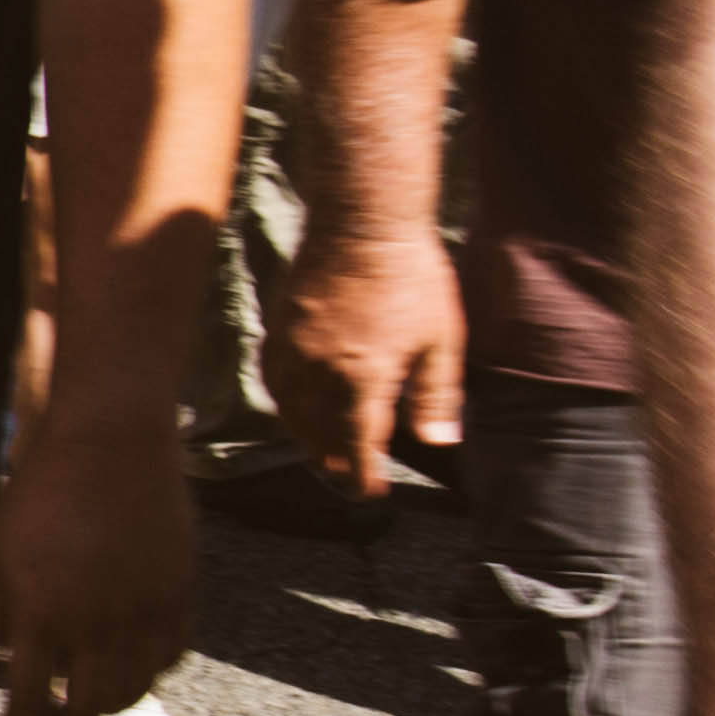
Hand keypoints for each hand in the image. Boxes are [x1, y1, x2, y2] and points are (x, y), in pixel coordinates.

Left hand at [0, 416, 192, 715]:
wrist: (109, 446)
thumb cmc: (38, 493)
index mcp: (40, 615)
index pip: (26, 693)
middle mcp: (93, 624)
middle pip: (84, 704)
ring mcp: (141, 612)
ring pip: (131, 688)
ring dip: (109, 704)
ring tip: (94, 702)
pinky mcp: (178, 594)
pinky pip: (170, 656)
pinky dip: (151, 672)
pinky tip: (134, 667)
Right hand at [267, 229, 465, 501]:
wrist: (363, 223)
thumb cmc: (411, 277)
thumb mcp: (441, 340)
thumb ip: (436, 396)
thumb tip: (439, 442)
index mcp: (362, 378)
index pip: (359, 442)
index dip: (365, 473)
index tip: (371, 492)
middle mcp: (319, 371)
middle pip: (320, 432)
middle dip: (334, 457)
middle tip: (346, 474)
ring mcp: (293, 350)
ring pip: (290, 410)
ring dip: (305, 435)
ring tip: (319, 448)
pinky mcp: (279, 328)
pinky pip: (273, 380)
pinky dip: (283, 401)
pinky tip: (294, 403)